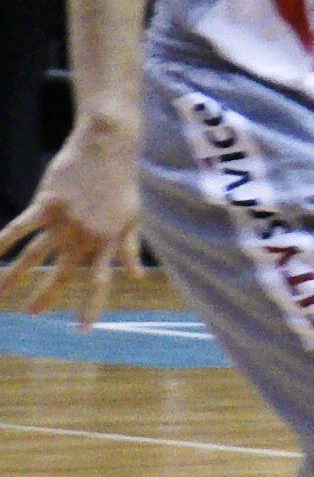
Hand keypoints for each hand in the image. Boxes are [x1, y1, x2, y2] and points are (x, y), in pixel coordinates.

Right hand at [0, 125, 147, 324]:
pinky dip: (4, 240)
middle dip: (46, 297)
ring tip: (1, 293)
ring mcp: (65, 220)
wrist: (108, 147)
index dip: (90, 307)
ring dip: (17, 275)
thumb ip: (129, 249)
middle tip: (31, 315)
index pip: (98, 283)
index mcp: (108, 241)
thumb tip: (136, 276)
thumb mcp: (133, 218)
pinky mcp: (47, 203)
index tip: (81, 329)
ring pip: (36, 255)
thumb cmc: (122, 181)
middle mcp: (85, 236)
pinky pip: (22, 227)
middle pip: (62, 273)